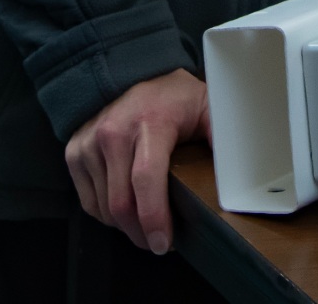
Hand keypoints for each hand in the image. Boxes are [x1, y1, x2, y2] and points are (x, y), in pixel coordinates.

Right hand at [65, 68, 208, 254]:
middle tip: (160, 243)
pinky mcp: (75, 152)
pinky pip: (89, 202)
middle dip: (141, 234)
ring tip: (147, 225)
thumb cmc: (175, 99)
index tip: (164, 243)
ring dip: (126, 227)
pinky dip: (107, 215)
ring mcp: (89, 142)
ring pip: (104, 208)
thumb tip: (243, 177)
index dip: (154, 218)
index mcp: (150, 121)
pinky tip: (127, 209)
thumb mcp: (208, 109)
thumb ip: (225, 139)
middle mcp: (113, 131)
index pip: (146, 179)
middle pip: (121, 203)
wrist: (132, 73)